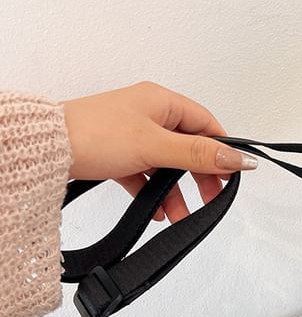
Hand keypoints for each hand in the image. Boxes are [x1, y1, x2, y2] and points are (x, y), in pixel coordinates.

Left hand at [63, 81, 257, 222]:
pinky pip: (144, 176)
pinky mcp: (118, 155)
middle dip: (201, 175)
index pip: (206, 124)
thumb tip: (239, 157)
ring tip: (180, 214)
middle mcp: (149, 115)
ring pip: (167, 165)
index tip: (232, 174)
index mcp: (162, 102)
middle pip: (189, 147)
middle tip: (212, 198)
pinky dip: (152, 194)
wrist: (47, 151)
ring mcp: (132, 135)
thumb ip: (199, 154)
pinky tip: (155, 212)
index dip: (222, 149)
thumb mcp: (156, 145)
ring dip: (176, 192)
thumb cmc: (95, 135)